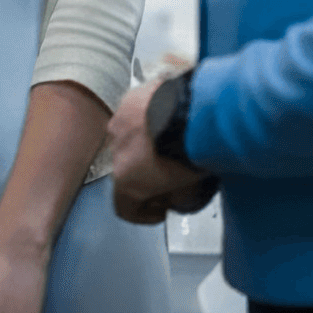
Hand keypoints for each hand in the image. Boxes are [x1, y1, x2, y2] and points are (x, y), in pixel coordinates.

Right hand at [107, 77, 219, 226]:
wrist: (195, 109)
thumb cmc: (193, 147)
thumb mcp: (191, 187)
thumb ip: (179, 197)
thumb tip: (181, 196)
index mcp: (126, 180)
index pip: (126, 208)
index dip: (145, 214)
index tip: (161, 208)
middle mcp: (116, 150)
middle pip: (127, 169)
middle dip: (146, 174)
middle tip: (170, 173)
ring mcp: (121, 121)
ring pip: (129, 139)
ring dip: (146, 143)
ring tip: (170, 139)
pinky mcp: (130, 98)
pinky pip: (136, 113)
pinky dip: (149, 117)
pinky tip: (170, 117)